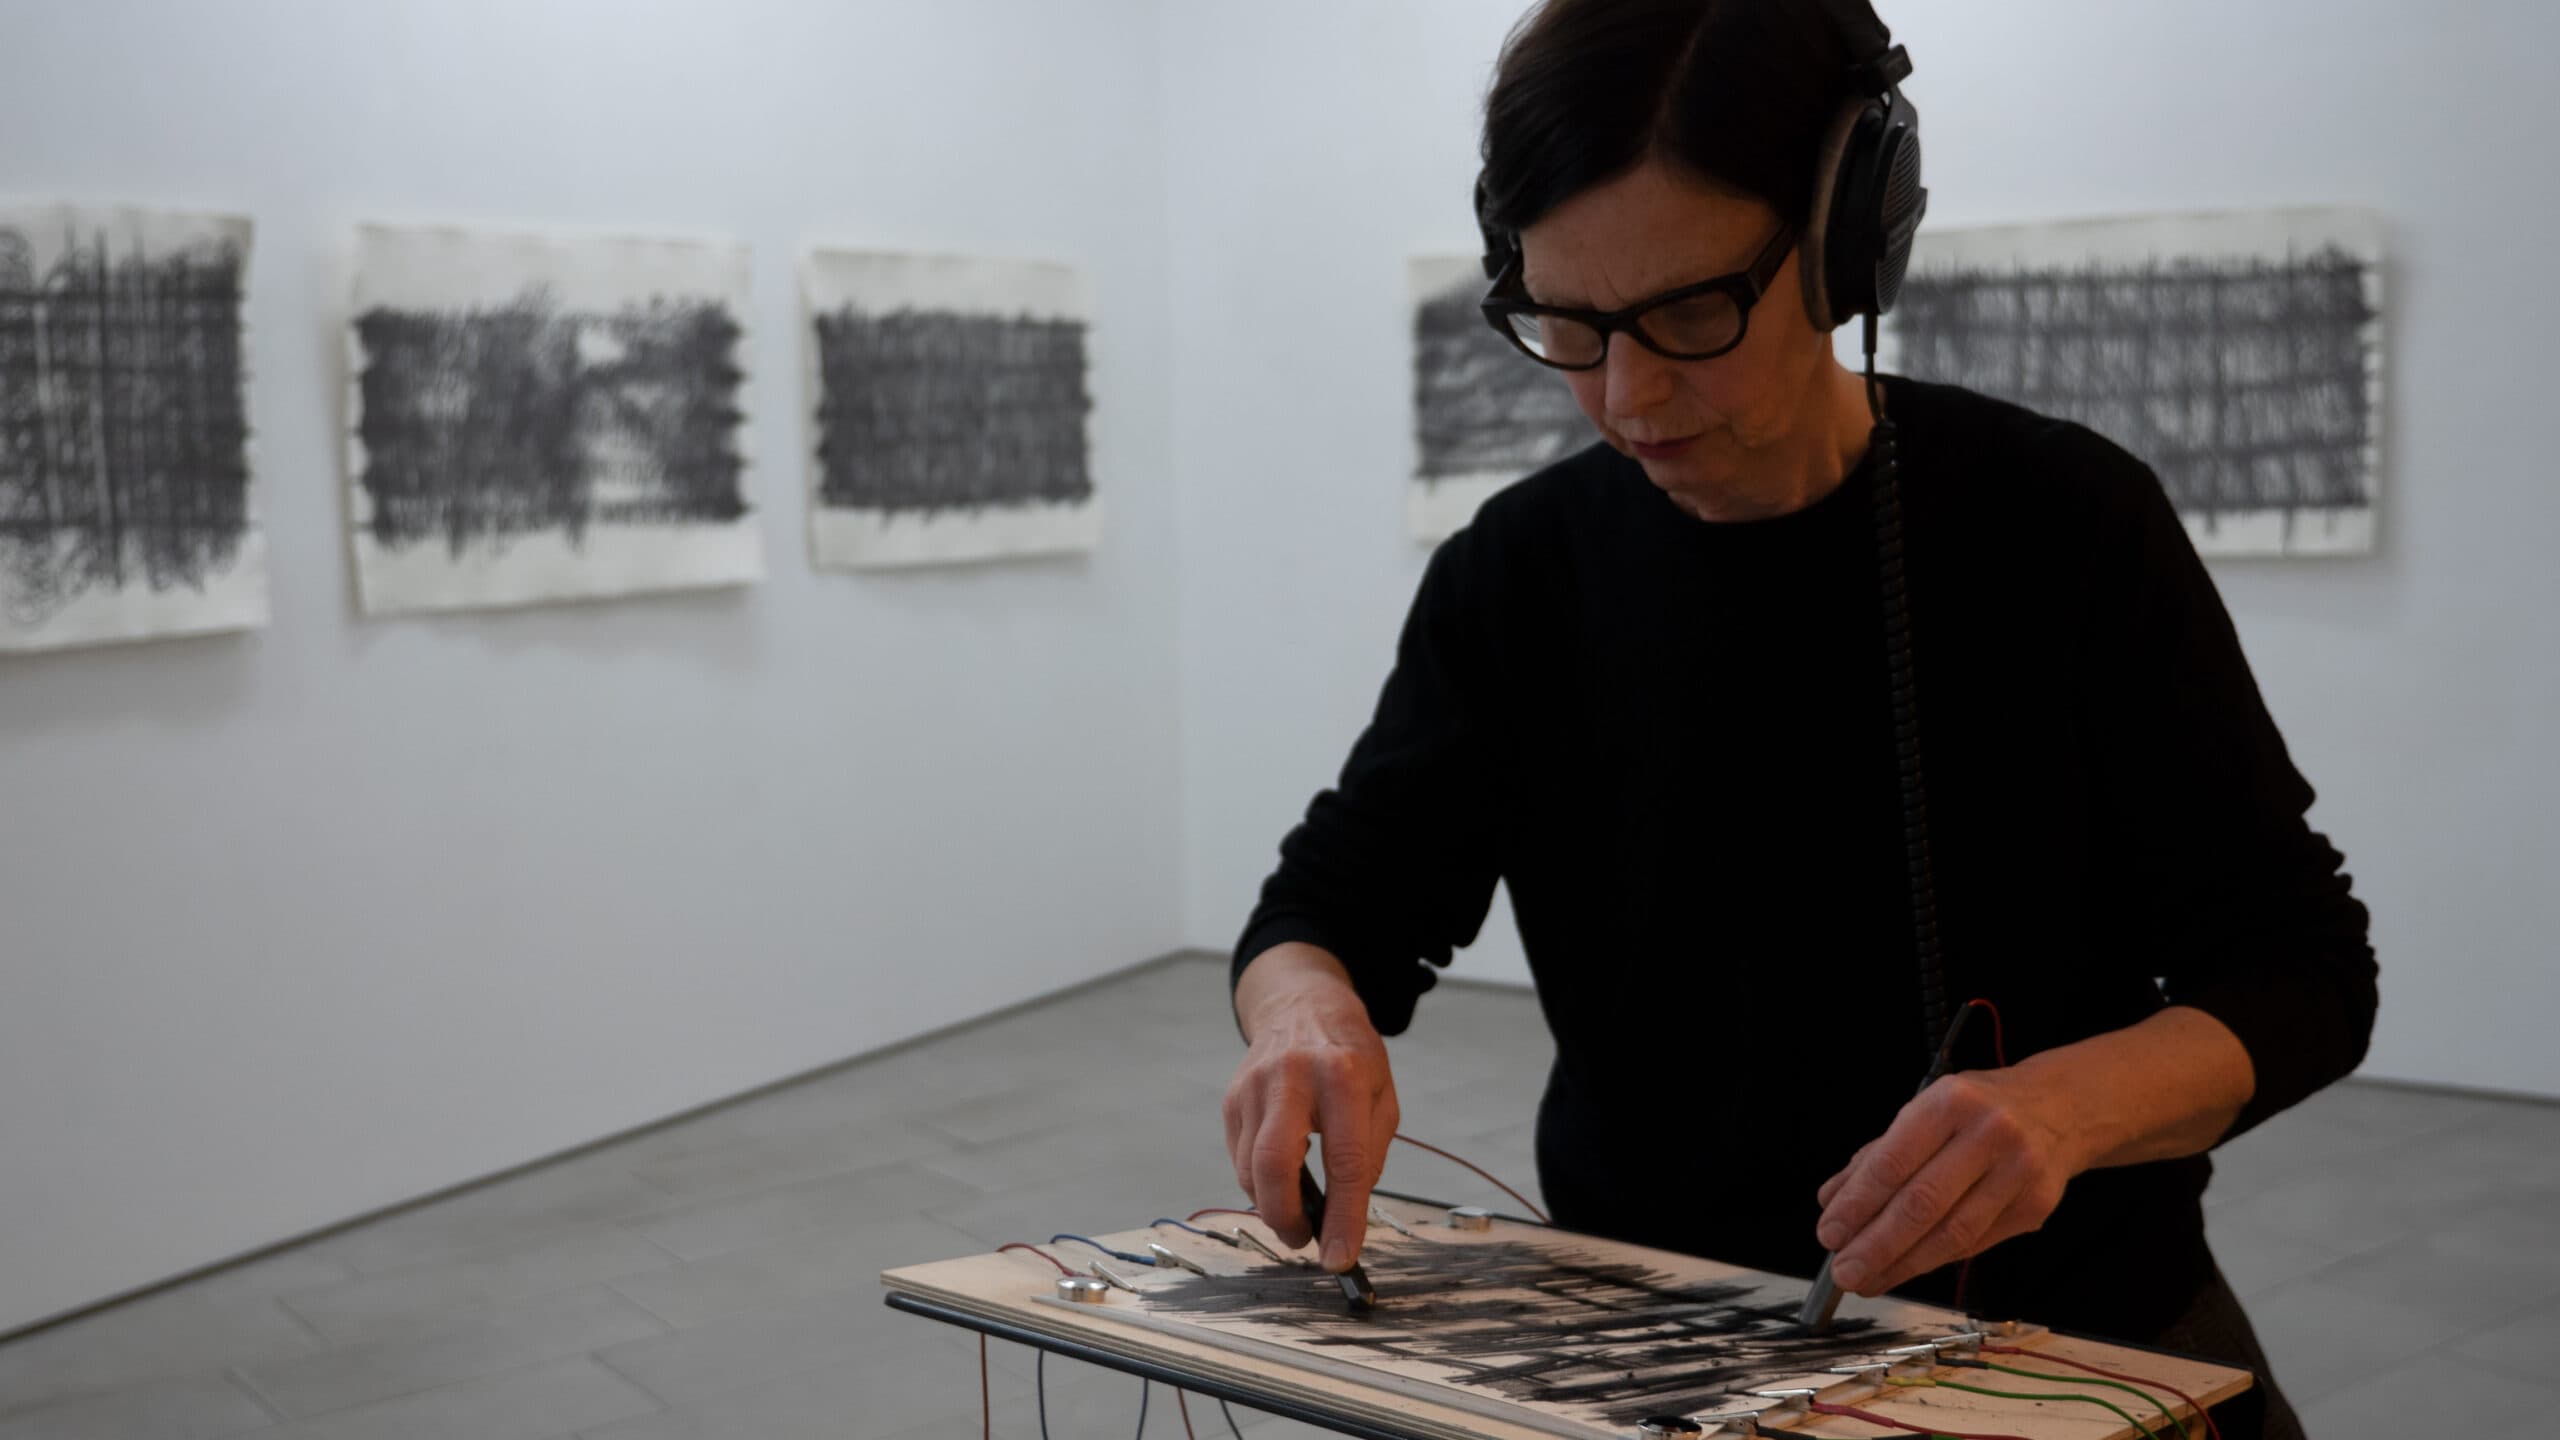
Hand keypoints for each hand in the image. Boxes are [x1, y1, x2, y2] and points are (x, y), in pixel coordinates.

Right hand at [1224, 945, 1399, 1271]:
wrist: (1303, 1005)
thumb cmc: (1350, 1056)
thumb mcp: (1383, 1096)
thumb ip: (1369, 1153)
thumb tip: (1345, 1214)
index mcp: (1344, 1077)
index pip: (1345, 1161)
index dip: (1344, 1217)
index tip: (1341, 1258)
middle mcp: (1293, 1078)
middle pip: (1275, 1164)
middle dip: (1286, 1217)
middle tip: (1304, 1240)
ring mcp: (1254, 1087)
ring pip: (1250, 1168)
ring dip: (1272, 1204)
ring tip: (1296, 1212)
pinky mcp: (1232, 1098)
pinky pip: (1239, 1157)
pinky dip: (1258, 1181)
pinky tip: (1280, 1180)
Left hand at [1812, 1068, 2082, 1296]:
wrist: (2061, 1108)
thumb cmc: (1978, 1110)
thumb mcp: (1925, 1112)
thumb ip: (1876, 1155)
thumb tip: (1832, 1201)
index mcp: (1949, 1102)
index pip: (1893, 1162)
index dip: (1858, 1204)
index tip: (1829, 1234)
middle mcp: (1989, 1134)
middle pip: (1923, 1204)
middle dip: (1877, 1244)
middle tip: (1845, 1272)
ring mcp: (2018, 1172)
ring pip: (1953, 1233)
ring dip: (1903, 1264)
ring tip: (1868, 1280)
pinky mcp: (2036, 1206)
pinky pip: (1976, 1242)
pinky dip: (1935, 1260)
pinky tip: (1906, 1269)